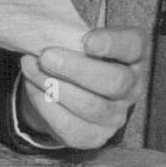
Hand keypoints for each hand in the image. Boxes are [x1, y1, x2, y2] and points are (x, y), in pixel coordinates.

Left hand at [16, 27, 148, 149]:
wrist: (67, 89)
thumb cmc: (77, 53)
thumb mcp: (79, 37)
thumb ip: (71, 33)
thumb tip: (46, 30)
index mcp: (134, 54)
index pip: (134, 45)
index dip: (112, 42)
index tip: (86, 40)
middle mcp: (132, 87)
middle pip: (115, 82)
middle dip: (77, 69)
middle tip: (46, 56)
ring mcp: (116, 116)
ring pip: (90, 106)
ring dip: (55, 86)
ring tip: (31, 67)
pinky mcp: (95, 136)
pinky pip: (70, 125)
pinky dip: (46, 104)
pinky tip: (33, 86)